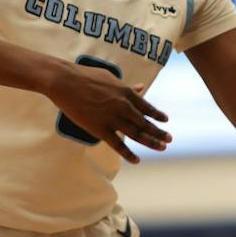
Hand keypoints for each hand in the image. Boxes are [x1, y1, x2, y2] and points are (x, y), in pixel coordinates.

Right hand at [48, 65, 170, 163]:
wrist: (66, 82)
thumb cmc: (86, 76)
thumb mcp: (111, 78)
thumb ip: (127, 87)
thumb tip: (141, 87)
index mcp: (126, 93)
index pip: (147, 107)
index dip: (157, 115)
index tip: (166, 121)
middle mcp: (124, 106)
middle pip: (145, 123)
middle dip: (159, 132)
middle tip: (169, 140)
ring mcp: (113, 119)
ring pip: (136, 134)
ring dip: (151, 142)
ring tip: (162, 148)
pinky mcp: (100, 129)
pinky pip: (118, 145)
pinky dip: (128, 154)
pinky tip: (137, 160)